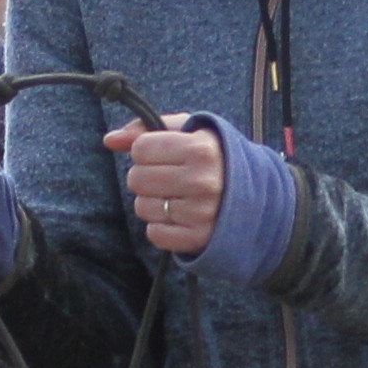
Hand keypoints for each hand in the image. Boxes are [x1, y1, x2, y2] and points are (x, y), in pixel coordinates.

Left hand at [106, 116, 229, 257]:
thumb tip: (109, 140)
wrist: (258, 197)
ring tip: (175, 197)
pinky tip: (178, 217)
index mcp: (200, 149)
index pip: (141, 149)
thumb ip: (146, 129)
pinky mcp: (199, 239)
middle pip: (136, 178)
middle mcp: (202, 181)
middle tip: (168, 178)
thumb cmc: (215, 159)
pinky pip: (155, 234)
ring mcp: (201, 213)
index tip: (164, 155)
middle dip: (146, 177)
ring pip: (142, 207)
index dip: (146, 151)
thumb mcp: (189, 133)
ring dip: (152, 203)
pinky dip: (161, 227)